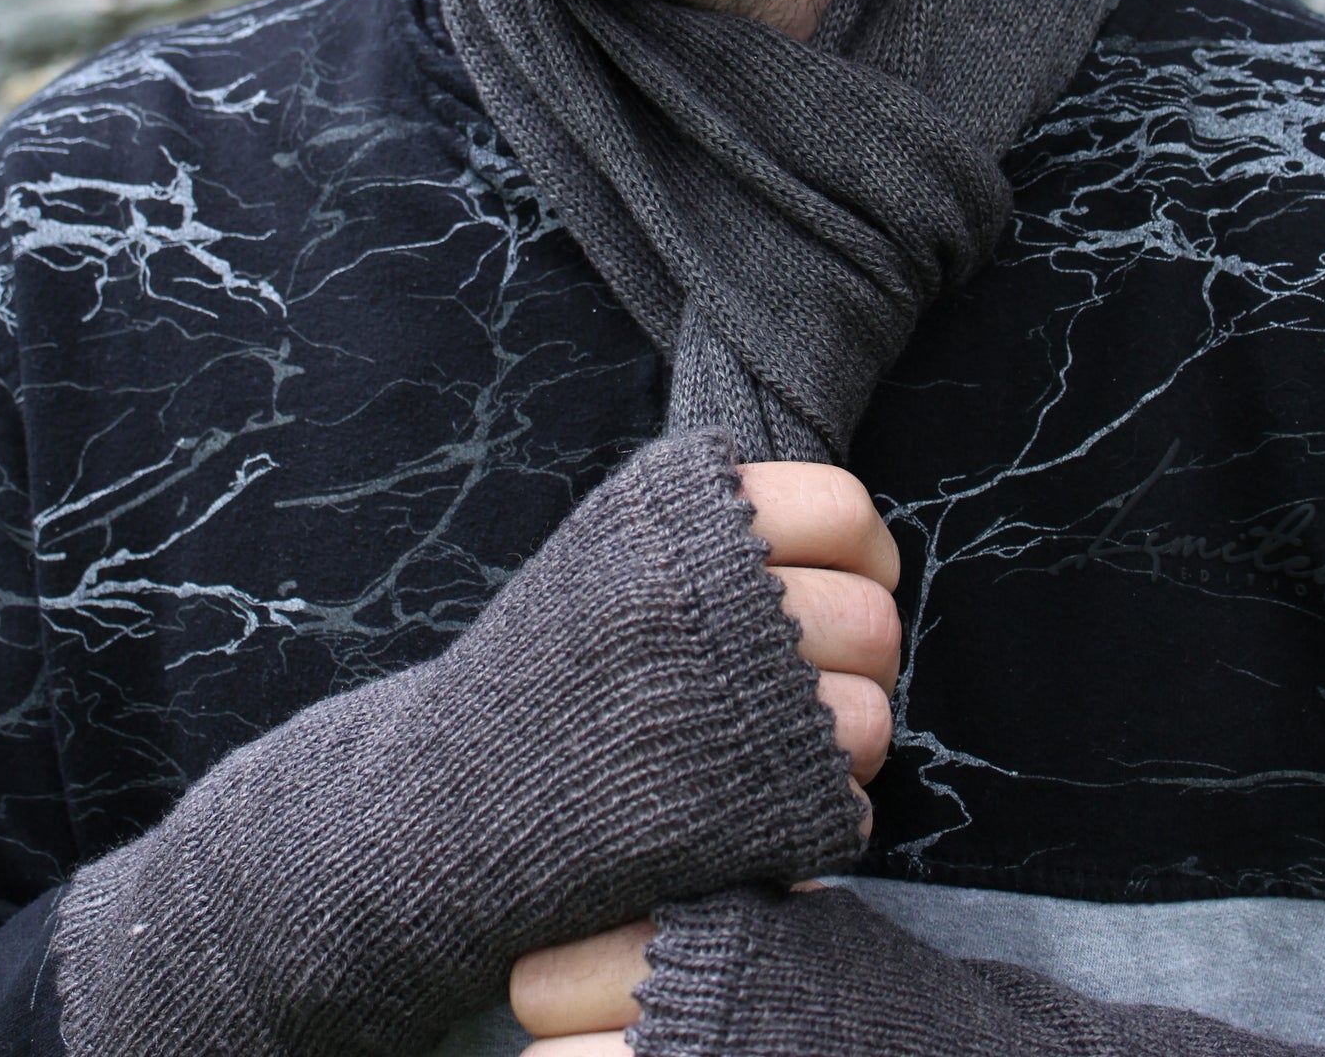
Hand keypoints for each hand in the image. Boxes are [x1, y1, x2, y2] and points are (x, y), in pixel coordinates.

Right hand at [508, 461, 899, 1050]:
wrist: (452, 803)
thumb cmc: (545, 671)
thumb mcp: (608, 547)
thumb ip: (717, 522)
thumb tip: (854, 534)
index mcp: (677, 514)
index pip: (843, 509)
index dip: (860, 556)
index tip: (838, 587)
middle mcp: (710, 592)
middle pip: (872, 619)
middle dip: (852, 661)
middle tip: (800, 688)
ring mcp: (730, 702)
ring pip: (870, 718)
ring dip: (839, 745)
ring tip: (772, 750)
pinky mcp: (743, 811)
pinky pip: (847, 805)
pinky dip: (814, 816)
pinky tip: (751, 809)